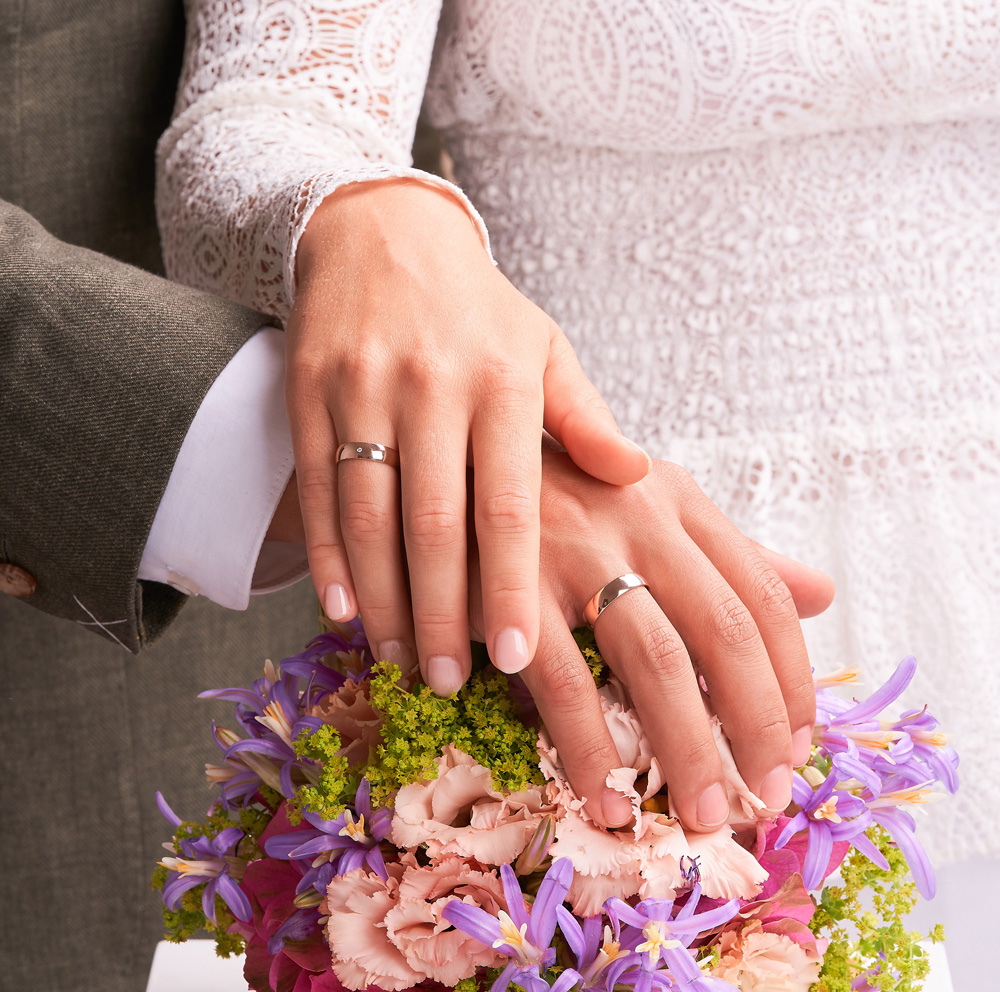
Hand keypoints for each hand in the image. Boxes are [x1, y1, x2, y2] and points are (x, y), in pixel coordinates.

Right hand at [285, 178, 649, 695]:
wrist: (382, 233)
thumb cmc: (478, 310)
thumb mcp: (542, 348)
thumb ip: (584, 418)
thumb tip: (635, 476)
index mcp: (502, 380)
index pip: (509, 503)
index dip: (508, 585)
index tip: (516, 658)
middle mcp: (431, 384)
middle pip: (432, 523)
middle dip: (440, 612)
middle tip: (448, 682)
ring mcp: (362, 387)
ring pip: (368, 513)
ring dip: (381, 598)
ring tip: (399, 659)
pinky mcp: (309, 390)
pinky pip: (317, 486)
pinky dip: (326, 554)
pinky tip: (340, 608)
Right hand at [466, 448, 834, 832]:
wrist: (454, 466)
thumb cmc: (558, 498)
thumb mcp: (649, 505)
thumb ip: (731, 551)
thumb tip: (823, 591)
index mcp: (677, 500)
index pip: (761, 593)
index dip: (791, 677)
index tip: (795, 744)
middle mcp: (637, 518)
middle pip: (724, 632)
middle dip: (755, 725)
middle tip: (765, 795)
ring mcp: (575, 551)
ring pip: (657, 663)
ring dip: (687, 750)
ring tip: (702, 813)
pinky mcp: (514, 590)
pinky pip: (564, 683)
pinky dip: (589, 748)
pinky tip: (604, 795)